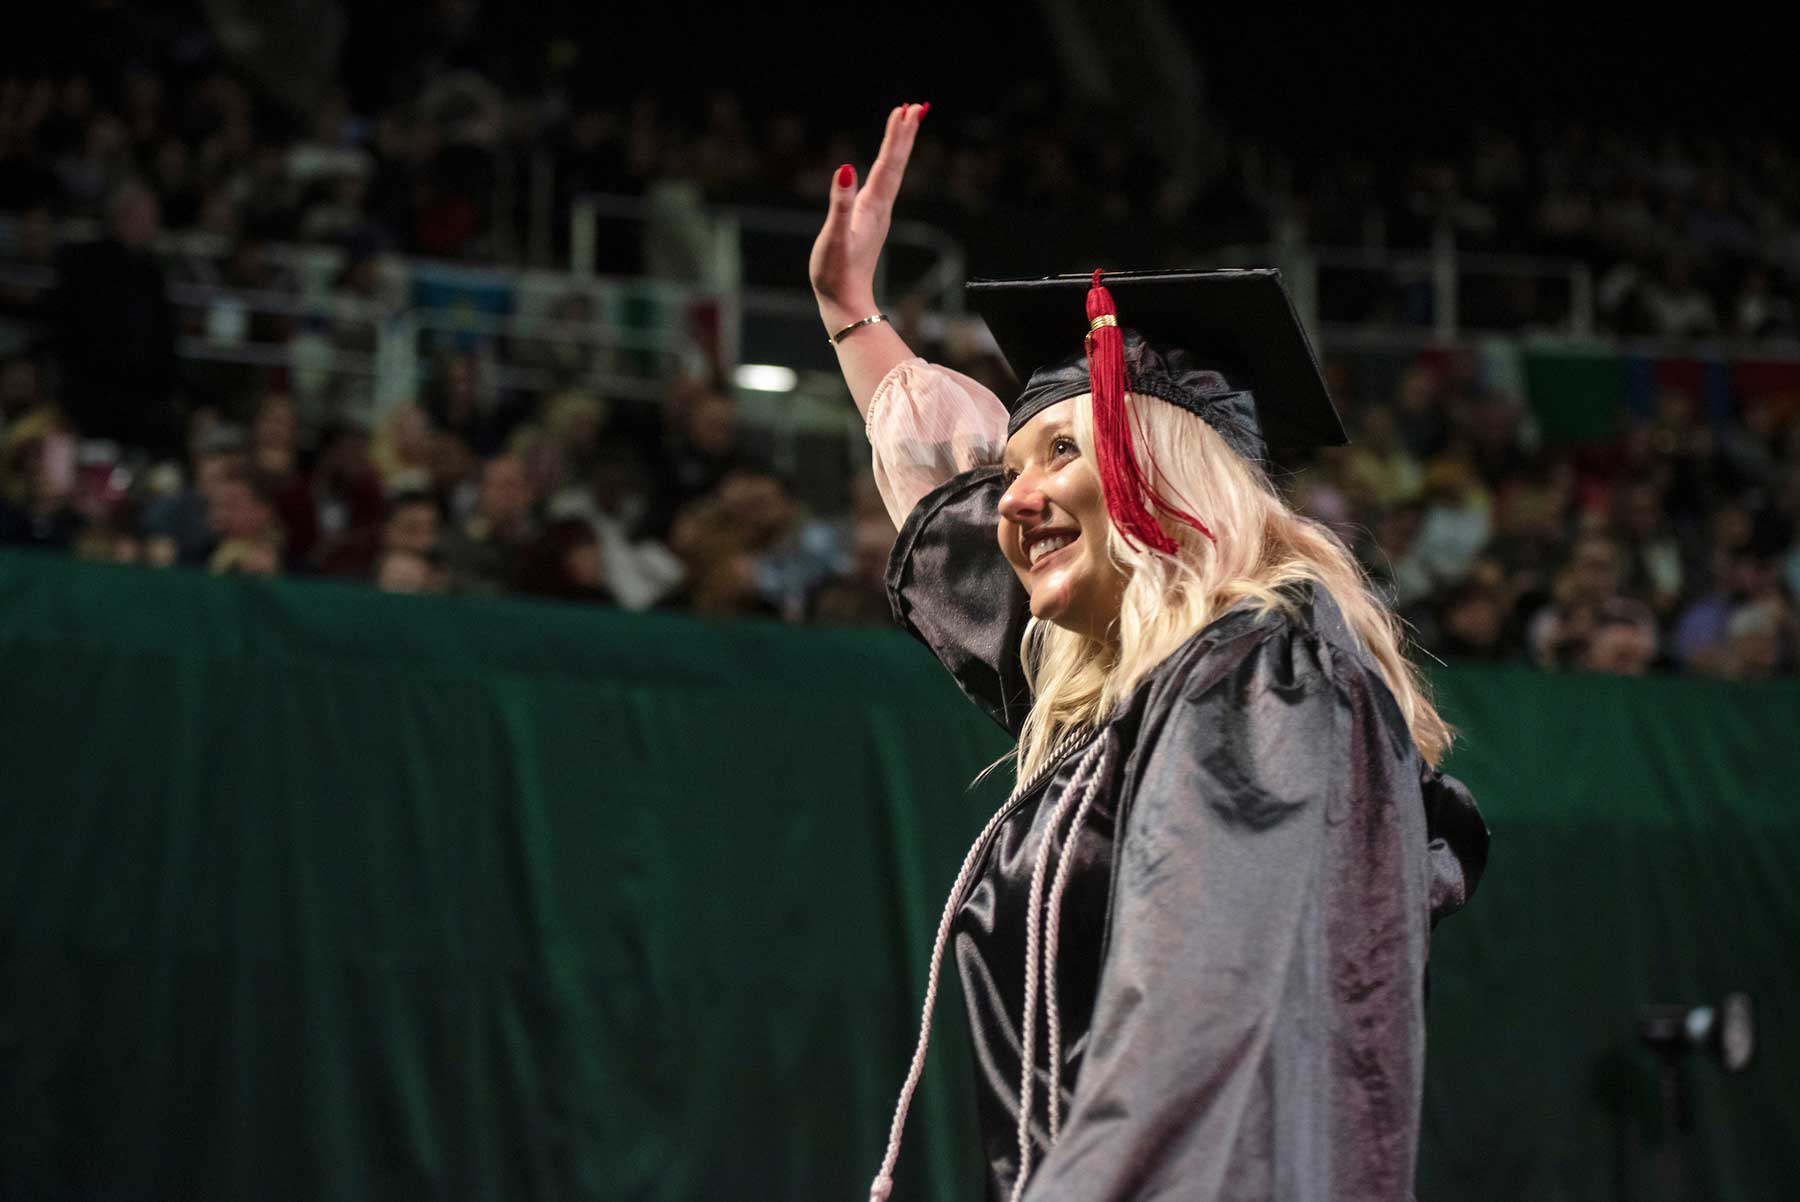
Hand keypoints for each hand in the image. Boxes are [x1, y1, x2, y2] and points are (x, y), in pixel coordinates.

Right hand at [809, 103, 926, 331]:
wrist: (844, 303)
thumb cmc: (835, 274)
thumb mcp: (833, 238)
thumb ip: (839, 203)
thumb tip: (845, 169)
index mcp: (872, 207)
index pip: (888, 163)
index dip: (896, 135)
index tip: (906, 109)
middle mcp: (879, 207)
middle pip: (896, 163)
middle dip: (904, 133)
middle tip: (915, 106)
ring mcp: (876, 215)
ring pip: (891, 172)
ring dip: (898, 146)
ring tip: (904, 123)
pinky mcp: (869, 222)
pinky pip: (882, 184)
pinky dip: (887, 165)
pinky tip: (884, 162)